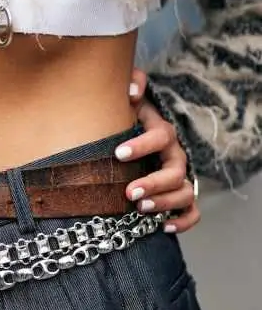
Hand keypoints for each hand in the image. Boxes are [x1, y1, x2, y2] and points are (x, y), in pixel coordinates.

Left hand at [117, 68, 199, 233]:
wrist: (127, 138)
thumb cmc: (123, 118)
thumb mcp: (124, 96)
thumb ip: (129, 83)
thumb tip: (131, 92)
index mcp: (161, 132)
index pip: (161, 135)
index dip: (142, 145)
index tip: (118, 154)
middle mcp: (174, 155)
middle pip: (175, 170)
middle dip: (154, 182)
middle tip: (129, 193)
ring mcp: (178, 177)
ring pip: (185, 192)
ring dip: (165, 202)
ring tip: (141, 208)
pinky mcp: (178, 197)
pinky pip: (191, 211)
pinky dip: (183, 221)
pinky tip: (164, 226)